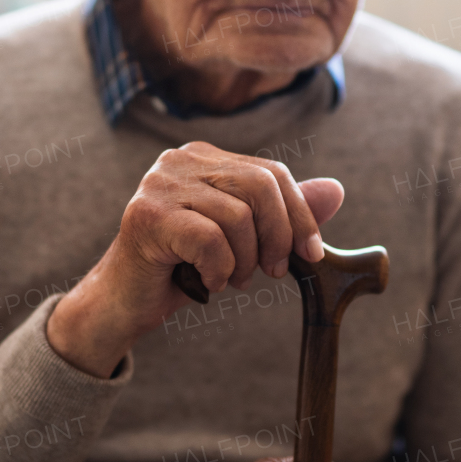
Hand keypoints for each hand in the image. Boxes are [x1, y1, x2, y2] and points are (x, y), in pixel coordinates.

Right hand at [47, 141, 343, 376]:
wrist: (124, 303)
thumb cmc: (182, 270)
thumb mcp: (242, 241)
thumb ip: (282, 214)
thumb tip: (336, 190)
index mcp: (202, 158)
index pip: (270, 173)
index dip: (299, 215)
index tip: (311, 254)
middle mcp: (178, 160)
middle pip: (260, 187)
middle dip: (277, 236)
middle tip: (270, 272)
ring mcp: (158, 184)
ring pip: (237, 217)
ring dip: (244, 261)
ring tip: (228, 278)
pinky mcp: (147, 215)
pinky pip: (211, 240)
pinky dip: (219, 270)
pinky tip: (205, 282)